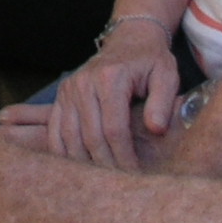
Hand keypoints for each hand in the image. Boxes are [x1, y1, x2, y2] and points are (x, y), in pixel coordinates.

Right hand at [47, 29, 183, 169]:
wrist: (129, 39)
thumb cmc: (150, 60)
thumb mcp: (166, 74)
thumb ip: (164, 102)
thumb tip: (156, 130)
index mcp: (110, 78)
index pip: (114, 129)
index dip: (124, 157)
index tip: (135, 175)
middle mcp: (83, 83)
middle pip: (90, 137)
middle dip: (106, 164)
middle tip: (120, 184)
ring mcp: (69, 89)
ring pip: (69, 137)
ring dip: (84, 162)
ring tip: (102, 179)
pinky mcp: (61, 96)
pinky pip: (55, 131)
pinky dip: (63, 152)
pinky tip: (78, 166)